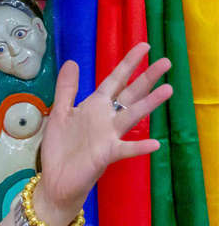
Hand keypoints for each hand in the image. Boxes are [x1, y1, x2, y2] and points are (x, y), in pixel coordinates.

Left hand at [35, 43, 171, 222]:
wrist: (56, 179)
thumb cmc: (60, 148)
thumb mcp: (60, 113)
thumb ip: (67, 89)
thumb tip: (72, 62)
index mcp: (94, 106)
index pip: (114, 81)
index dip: (128, 64)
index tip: (144, 46)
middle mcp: (105, 118)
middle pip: (129, 94)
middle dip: (146, 78)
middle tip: (166, 62)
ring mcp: (108, 136)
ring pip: (131, 116)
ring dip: (148, 104)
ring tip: (168, 90)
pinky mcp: (106, 154)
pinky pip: (125, 149)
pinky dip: (139, 147)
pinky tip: (155, 143)